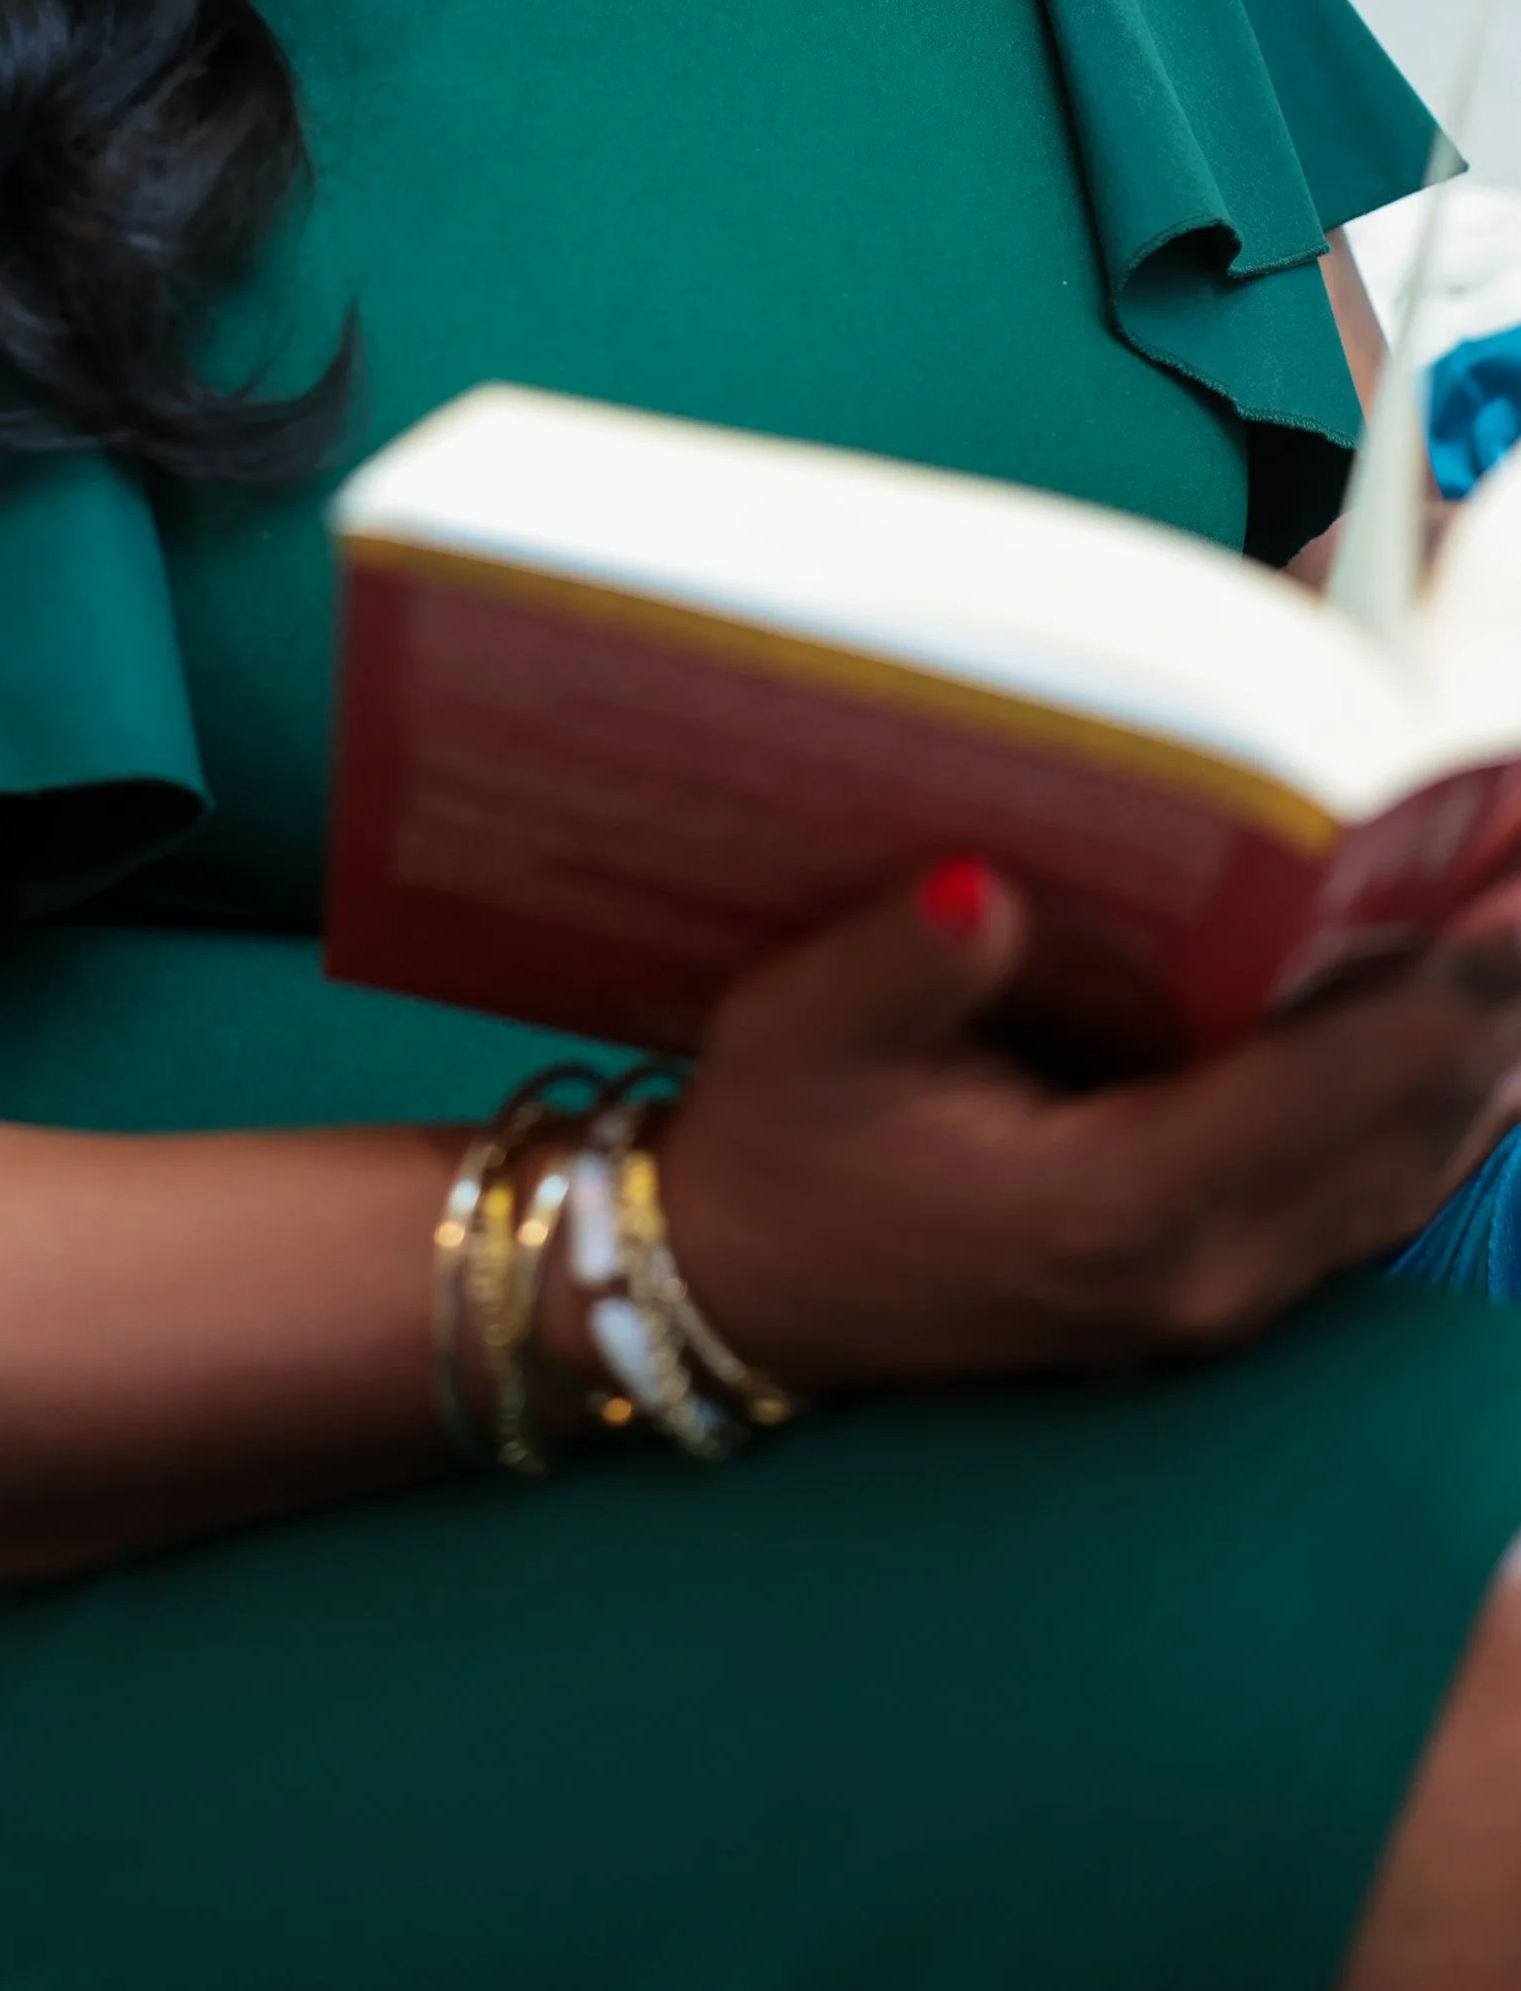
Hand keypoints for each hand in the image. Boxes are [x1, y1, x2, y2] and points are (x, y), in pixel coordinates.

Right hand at [651, 863, 1520, 1393]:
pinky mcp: (1219, 1294)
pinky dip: (1445, 1105)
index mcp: (1114, 1208)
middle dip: (1500, 995)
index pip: (1328, 1084)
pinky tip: (1483, 1033)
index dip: (1442, 983)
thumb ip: (901, 965)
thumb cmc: (778, 1153)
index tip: (1514, 885)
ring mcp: (1221, 1299)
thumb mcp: (799, 1037)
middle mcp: (1201, 1272)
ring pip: (1417, 1171)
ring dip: (1491, 1047)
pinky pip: (1380, 1197)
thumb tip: (984, 889)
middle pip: (1412, 1125)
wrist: (739, 1296)